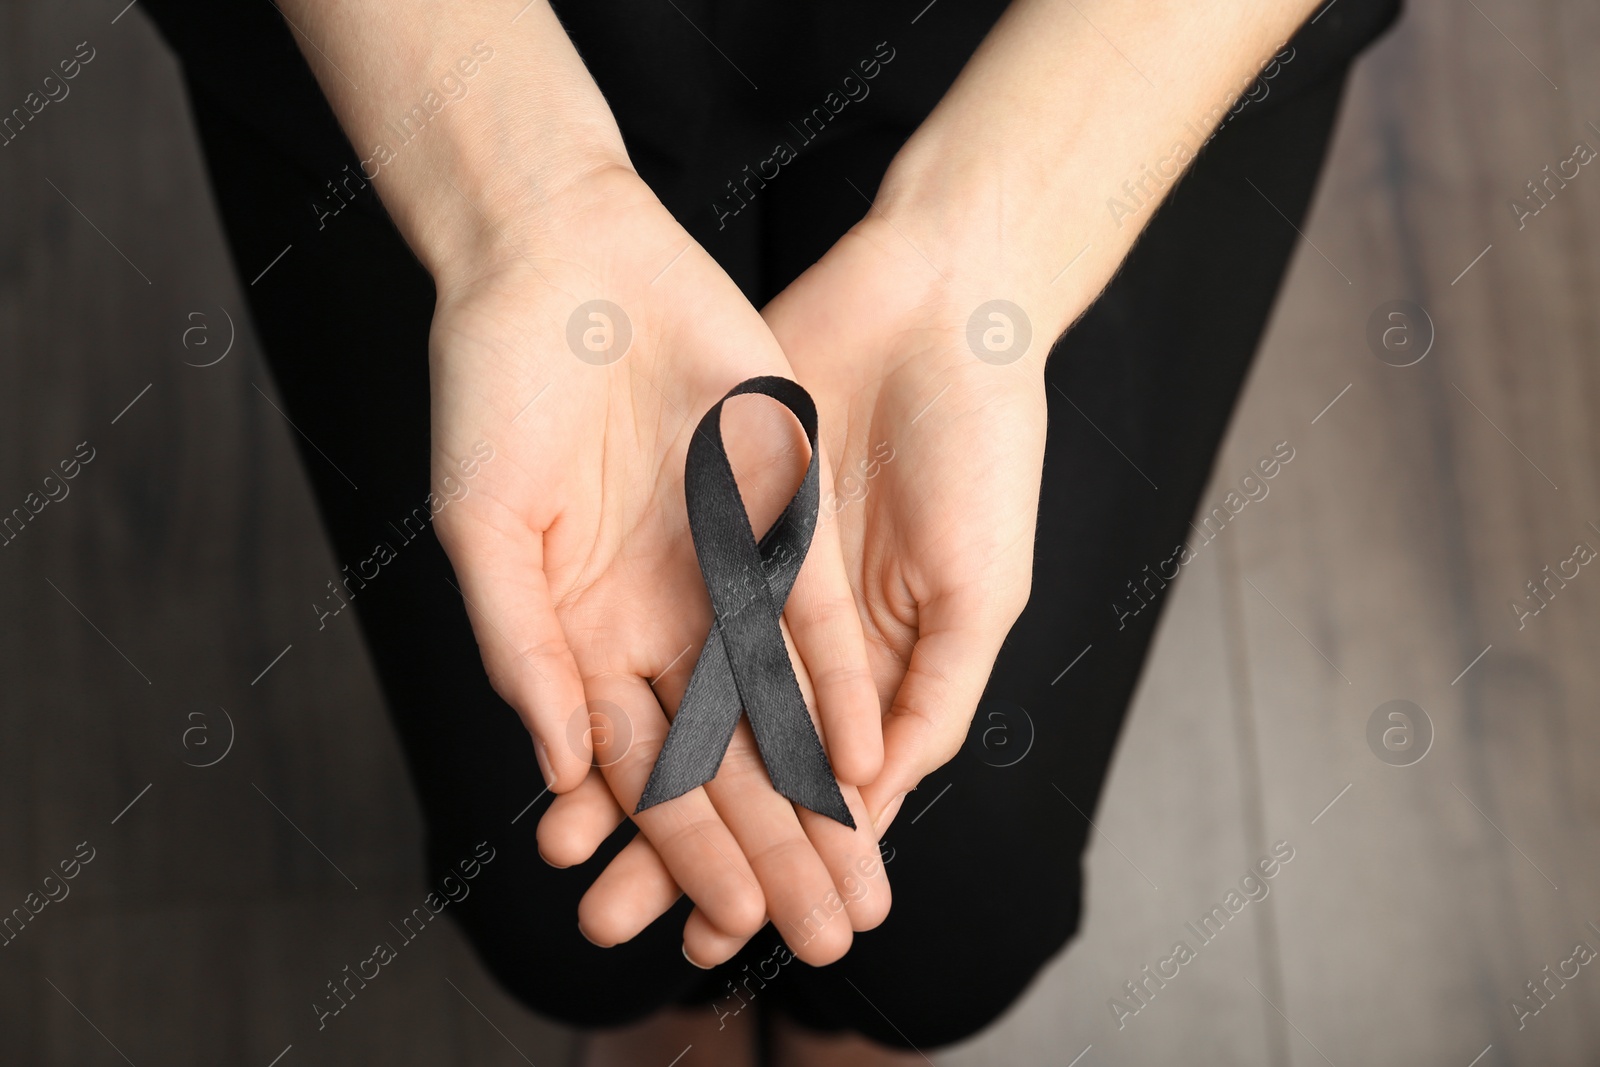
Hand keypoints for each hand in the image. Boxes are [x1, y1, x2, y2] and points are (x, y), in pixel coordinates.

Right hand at [428, 164, 889, 961]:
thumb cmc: (491, 389)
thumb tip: (559, 769)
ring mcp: (724, 564)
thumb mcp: (484, 526)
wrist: (559, 260)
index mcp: (584, 634)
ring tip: (866, 870)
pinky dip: (841, 681)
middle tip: (828, 932)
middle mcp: (662, 616)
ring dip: (823, 790)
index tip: (725, 925)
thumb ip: (520, 646)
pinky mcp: (778, 507)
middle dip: (775, 848)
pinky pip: (816, 610)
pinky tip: (871, 750)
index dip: (684, 850)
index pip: (644, 770)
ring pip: (783, 702)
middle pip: (728, 758)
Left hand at [552, 201, 1051, 966]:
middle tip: (633, 932)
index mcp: (872, 661)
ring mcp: (736, 575)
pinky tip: (562, 739)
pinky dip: (597, 675)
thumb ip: (930, 697)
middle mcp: (793, 633)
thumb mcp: (980, 591)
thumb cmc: (982, 449)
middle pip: (730, 759)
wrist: (933, 305)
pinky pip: (629, 607)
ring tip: (577, 862)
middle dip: (687, 847)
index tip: (755, 936)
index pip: (819, 784)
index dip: (789, 860)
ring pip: (667, 699)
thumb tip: (871, 801)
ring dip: (628, 784)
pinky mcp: (690, 517)